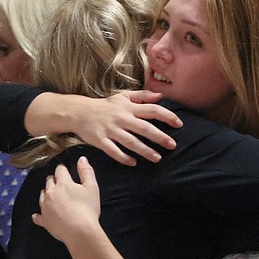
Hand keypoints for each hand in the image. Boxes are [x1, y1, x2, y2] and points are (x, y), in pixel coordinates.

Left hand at [32, 156, 102, 245]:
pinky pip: (38, 216)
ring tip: (51, 195)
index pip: (60, 170)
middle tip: (59, 183)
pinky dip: (38, 215)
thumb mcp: (92, 188)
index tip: (64, 170)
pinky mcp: (44, 220)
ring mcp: (45, 207)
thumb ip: (86, 172)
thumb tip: (81, 158)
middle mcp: (50, 193)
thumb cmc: (88, 209)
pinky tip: (37, 215)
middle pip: (49, 181)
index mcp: (63, 183)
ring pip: (42, 196)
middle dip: (53, 180)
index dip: (62, 169)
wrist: (80, 232)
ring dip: (46, 194)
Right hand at [54, 90, 180, 165]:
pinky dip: (123, 157)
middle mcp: (121, 118)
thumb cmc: (104, 105)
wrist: (79, 112)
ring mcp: (111, 130)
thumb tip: (161, 96)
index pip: (152, 110)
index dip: (167, 116)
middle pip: (144, 128)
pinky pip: (113, 151)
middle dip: (159, 137)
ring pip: (131, 142)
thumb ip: (142, 96)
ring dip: (145, 150)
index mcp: (128, 107)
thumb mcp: (122, 96)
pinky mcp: (100, 140)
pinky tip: (133, 163)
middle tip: (172, 145)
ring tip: (157, 158)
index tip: (179, 124)